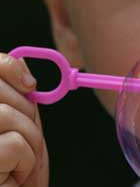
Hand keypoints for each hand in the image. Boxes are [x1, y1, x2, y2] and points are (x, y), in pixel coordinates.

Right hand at [0, 53, 48, 186]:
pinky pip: (13, 144)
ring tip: (21, 159)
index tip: (30, 84)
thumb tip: (24, 72)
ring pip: (6, 116)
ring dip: (30, 140)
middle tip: (26, 136)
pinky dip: (26, 160)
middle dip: (26, 112)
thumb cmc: (17, 162)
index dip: (8, 67)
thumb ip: (17, 95)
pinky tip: (14, 174)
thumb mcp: (21, 122)